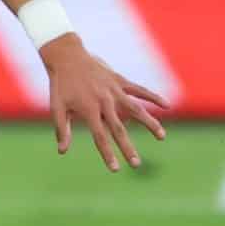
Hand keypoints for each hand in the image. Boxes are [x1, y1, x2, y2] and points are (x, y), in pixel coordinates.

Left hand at [43, 38, 167, 171]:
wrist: (66, 56)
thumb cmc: (60, 85)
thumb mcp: (57, 107)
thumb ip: (62, 129)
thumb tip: (62, 152)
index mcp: (88, 110)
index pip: (100, 137)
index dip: (108, 154)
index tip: (116, 169)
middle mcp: (103, 101)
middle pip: (119, 128)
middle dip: (128, 147)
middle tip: (136, 164)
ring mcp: (114, 90)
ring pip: (136, 109)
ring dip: (149, 123)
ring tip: (162, 136)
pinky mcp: (119, 80)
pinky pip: (139, 90)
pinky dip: (153, 97)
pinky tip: (167, 105)